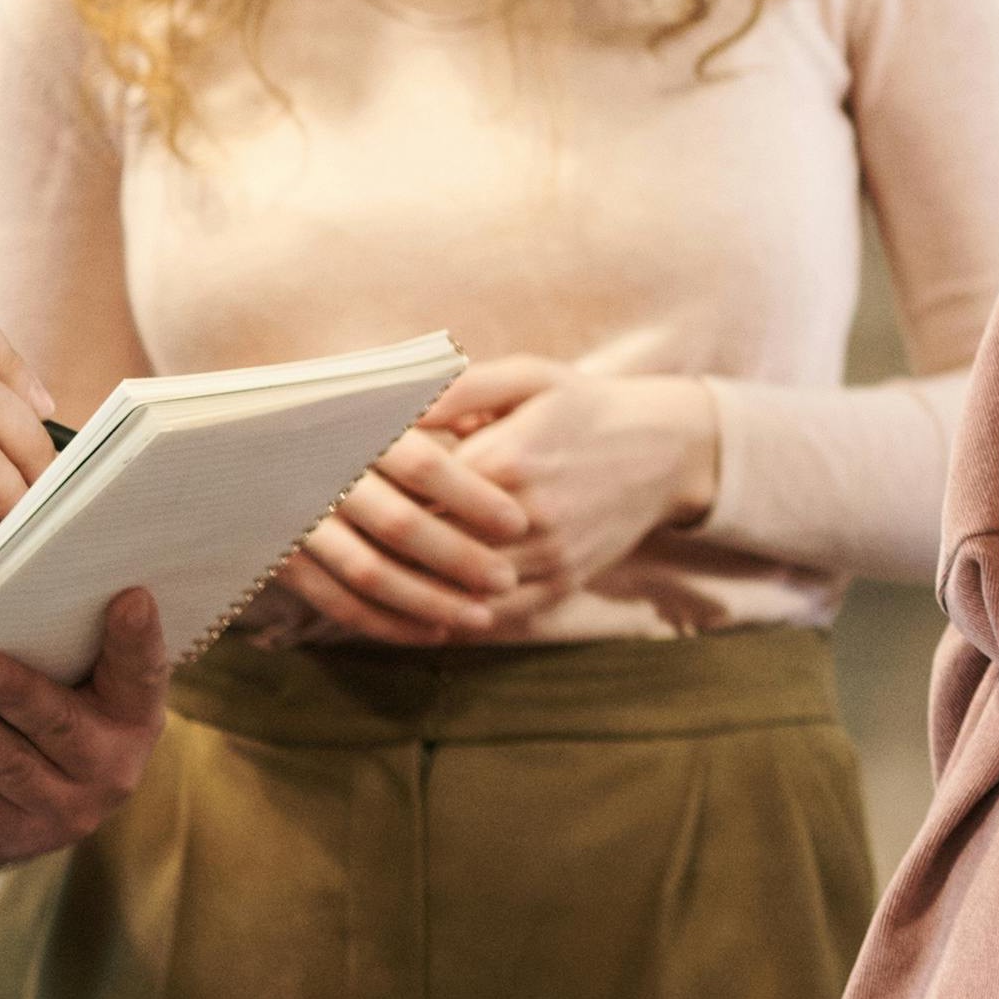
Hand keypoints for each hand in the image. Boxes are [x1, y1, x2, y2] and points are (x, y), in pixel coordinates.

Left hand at [0, 588, 169, 870]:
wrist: (24, 810)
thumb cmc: (49, 716)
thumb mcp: (74, 687)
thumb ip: (65, 648)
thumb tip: (12, 584)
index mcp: (136, 717)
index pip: (142, 673)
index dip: (138, 638)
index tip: (130, 596)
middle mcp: (112, 769)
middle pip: (59, 725)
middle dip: (13, 692)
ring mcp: (64, 811)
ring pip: (7, 763)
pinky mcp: (12, 836)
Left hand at [283, 356, 707, 643]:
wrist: (668, 449)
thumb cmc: (584, 405)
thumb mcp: (527, 376)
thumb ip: (458, 387)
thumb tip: (393, 397)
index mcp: (508, 459)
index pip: (416, 491)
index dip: (372, 496)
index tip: (331, 491)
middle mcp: (526, 516)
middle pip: (429, 550)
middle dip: (377, 549)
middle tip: (330, 546)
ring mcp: (547, 557)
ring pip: (458, 593)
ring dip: (405, 596)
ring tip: (358, 587)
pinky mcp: (562, 585)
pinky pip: (496, 619)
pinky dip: (450, 622)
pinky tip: (415, 616)